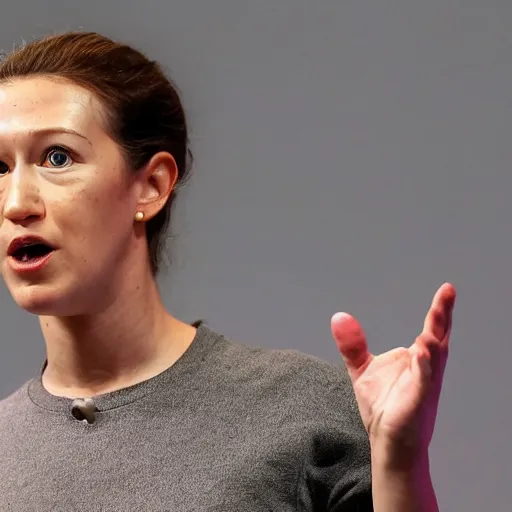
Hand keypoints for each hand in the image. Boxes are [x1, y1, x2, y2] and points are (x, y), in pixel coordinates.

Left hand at [331, 283, 455, 453]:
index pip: (431, 329)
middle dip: (442, 317)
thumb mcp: (362, 369)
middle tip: (447, 293)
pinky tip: (421, 354)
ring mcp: (423, 386)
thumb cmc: (384, 406)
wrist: (388, 442)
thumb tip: (339, 316)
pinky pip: (422, 384)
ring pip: (433, 361)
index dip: (439, 310)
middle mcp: (426, 369)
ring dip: (433, 343)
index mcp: (418, 359)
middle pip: (437, 338)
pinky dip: (423, 369)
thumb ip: (353, 344)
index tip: (447, 288)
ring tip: (431, 327)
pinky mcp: (416, 403)